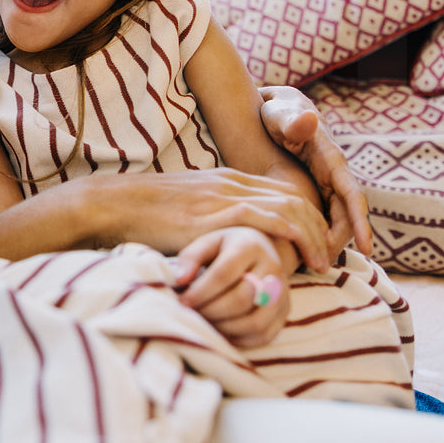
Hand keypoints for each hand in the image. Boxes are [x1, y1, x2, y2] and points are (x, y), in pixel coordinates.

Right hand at [99, 168, 329, 271]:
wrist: (114, 204)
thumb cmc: (141, 215)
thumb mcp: (184, 211)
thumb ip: (209, 218)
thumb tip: (225, 244)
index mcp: (226, 179)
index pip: (283, 192)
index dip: (307, 217)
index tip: (316, 244)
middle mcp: (233, 182)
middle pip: (295, 197)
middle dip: (320, 227)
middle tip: (329, 256)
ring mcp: (227, 195)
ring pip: (291, 208)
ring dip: (315, 236)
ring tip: (324, 264)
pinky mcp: (220, 213)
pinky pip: (272, 221)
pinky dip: (296, 239)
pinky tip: (305, 261)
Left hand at [173, 227, 288, 347]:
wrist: (260, 250)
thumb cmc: (225, 249)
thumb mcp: (207, 243)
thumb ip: (190, 259)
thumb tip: (179, 280)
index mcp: (250, 245)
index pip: (223, 274)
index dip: (200, 292)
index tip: (182, 301)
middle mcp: (272, 268)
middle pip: (241, 299)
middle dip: (210, 311)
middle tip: (191, 314)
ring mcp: (282, 293)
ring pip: (255, 322)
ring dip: (224, 327)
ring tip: (205, 322)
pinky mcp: (285, 312)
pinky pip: (263, 335)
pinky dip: (239, 338)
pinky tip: (221, 330)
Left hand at [258, 86, 372, 257]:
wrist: (277, 110)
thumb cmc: (278, 111)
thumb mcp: (281, 113)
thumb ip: (293, 120)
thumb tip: (308, 120)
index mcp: (331, 160)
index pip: (352, 196)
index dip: (361, 223)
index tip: (368, 250)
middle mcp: (335, 175)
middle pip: (347, 216)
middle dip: (338, 242)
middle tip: (320, 266)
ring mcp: (327, 184)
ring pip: (336, 220)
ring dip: (328, 242)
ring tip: (311, 264)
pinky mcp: (317, 190)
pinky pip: (323, 217)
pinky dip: (316, 234)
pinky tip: (302, 250)